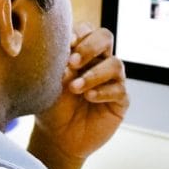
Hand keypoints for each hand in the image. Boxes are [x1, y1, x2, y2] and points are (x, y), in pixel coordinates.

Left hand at [33, 23, 128, 160]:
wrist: (57, 137)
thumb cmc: (51, 106)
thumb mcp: (49, 83)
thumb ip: (58, 65)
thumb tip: (67, 54)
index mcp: (80, 52)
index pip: (86, 30)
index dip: (79, 33)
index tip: (66, 44)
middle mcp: (98, 61)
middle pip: (105, 37)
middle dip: (90, 47)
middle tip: (73, 62)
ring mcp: (112, 80)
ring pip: (115, 64)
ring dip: (94, 74)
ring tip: (75, 88)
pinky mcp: (120, 100)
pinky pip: (119, 89)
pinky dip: (103, 91)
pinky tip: (89, 97)